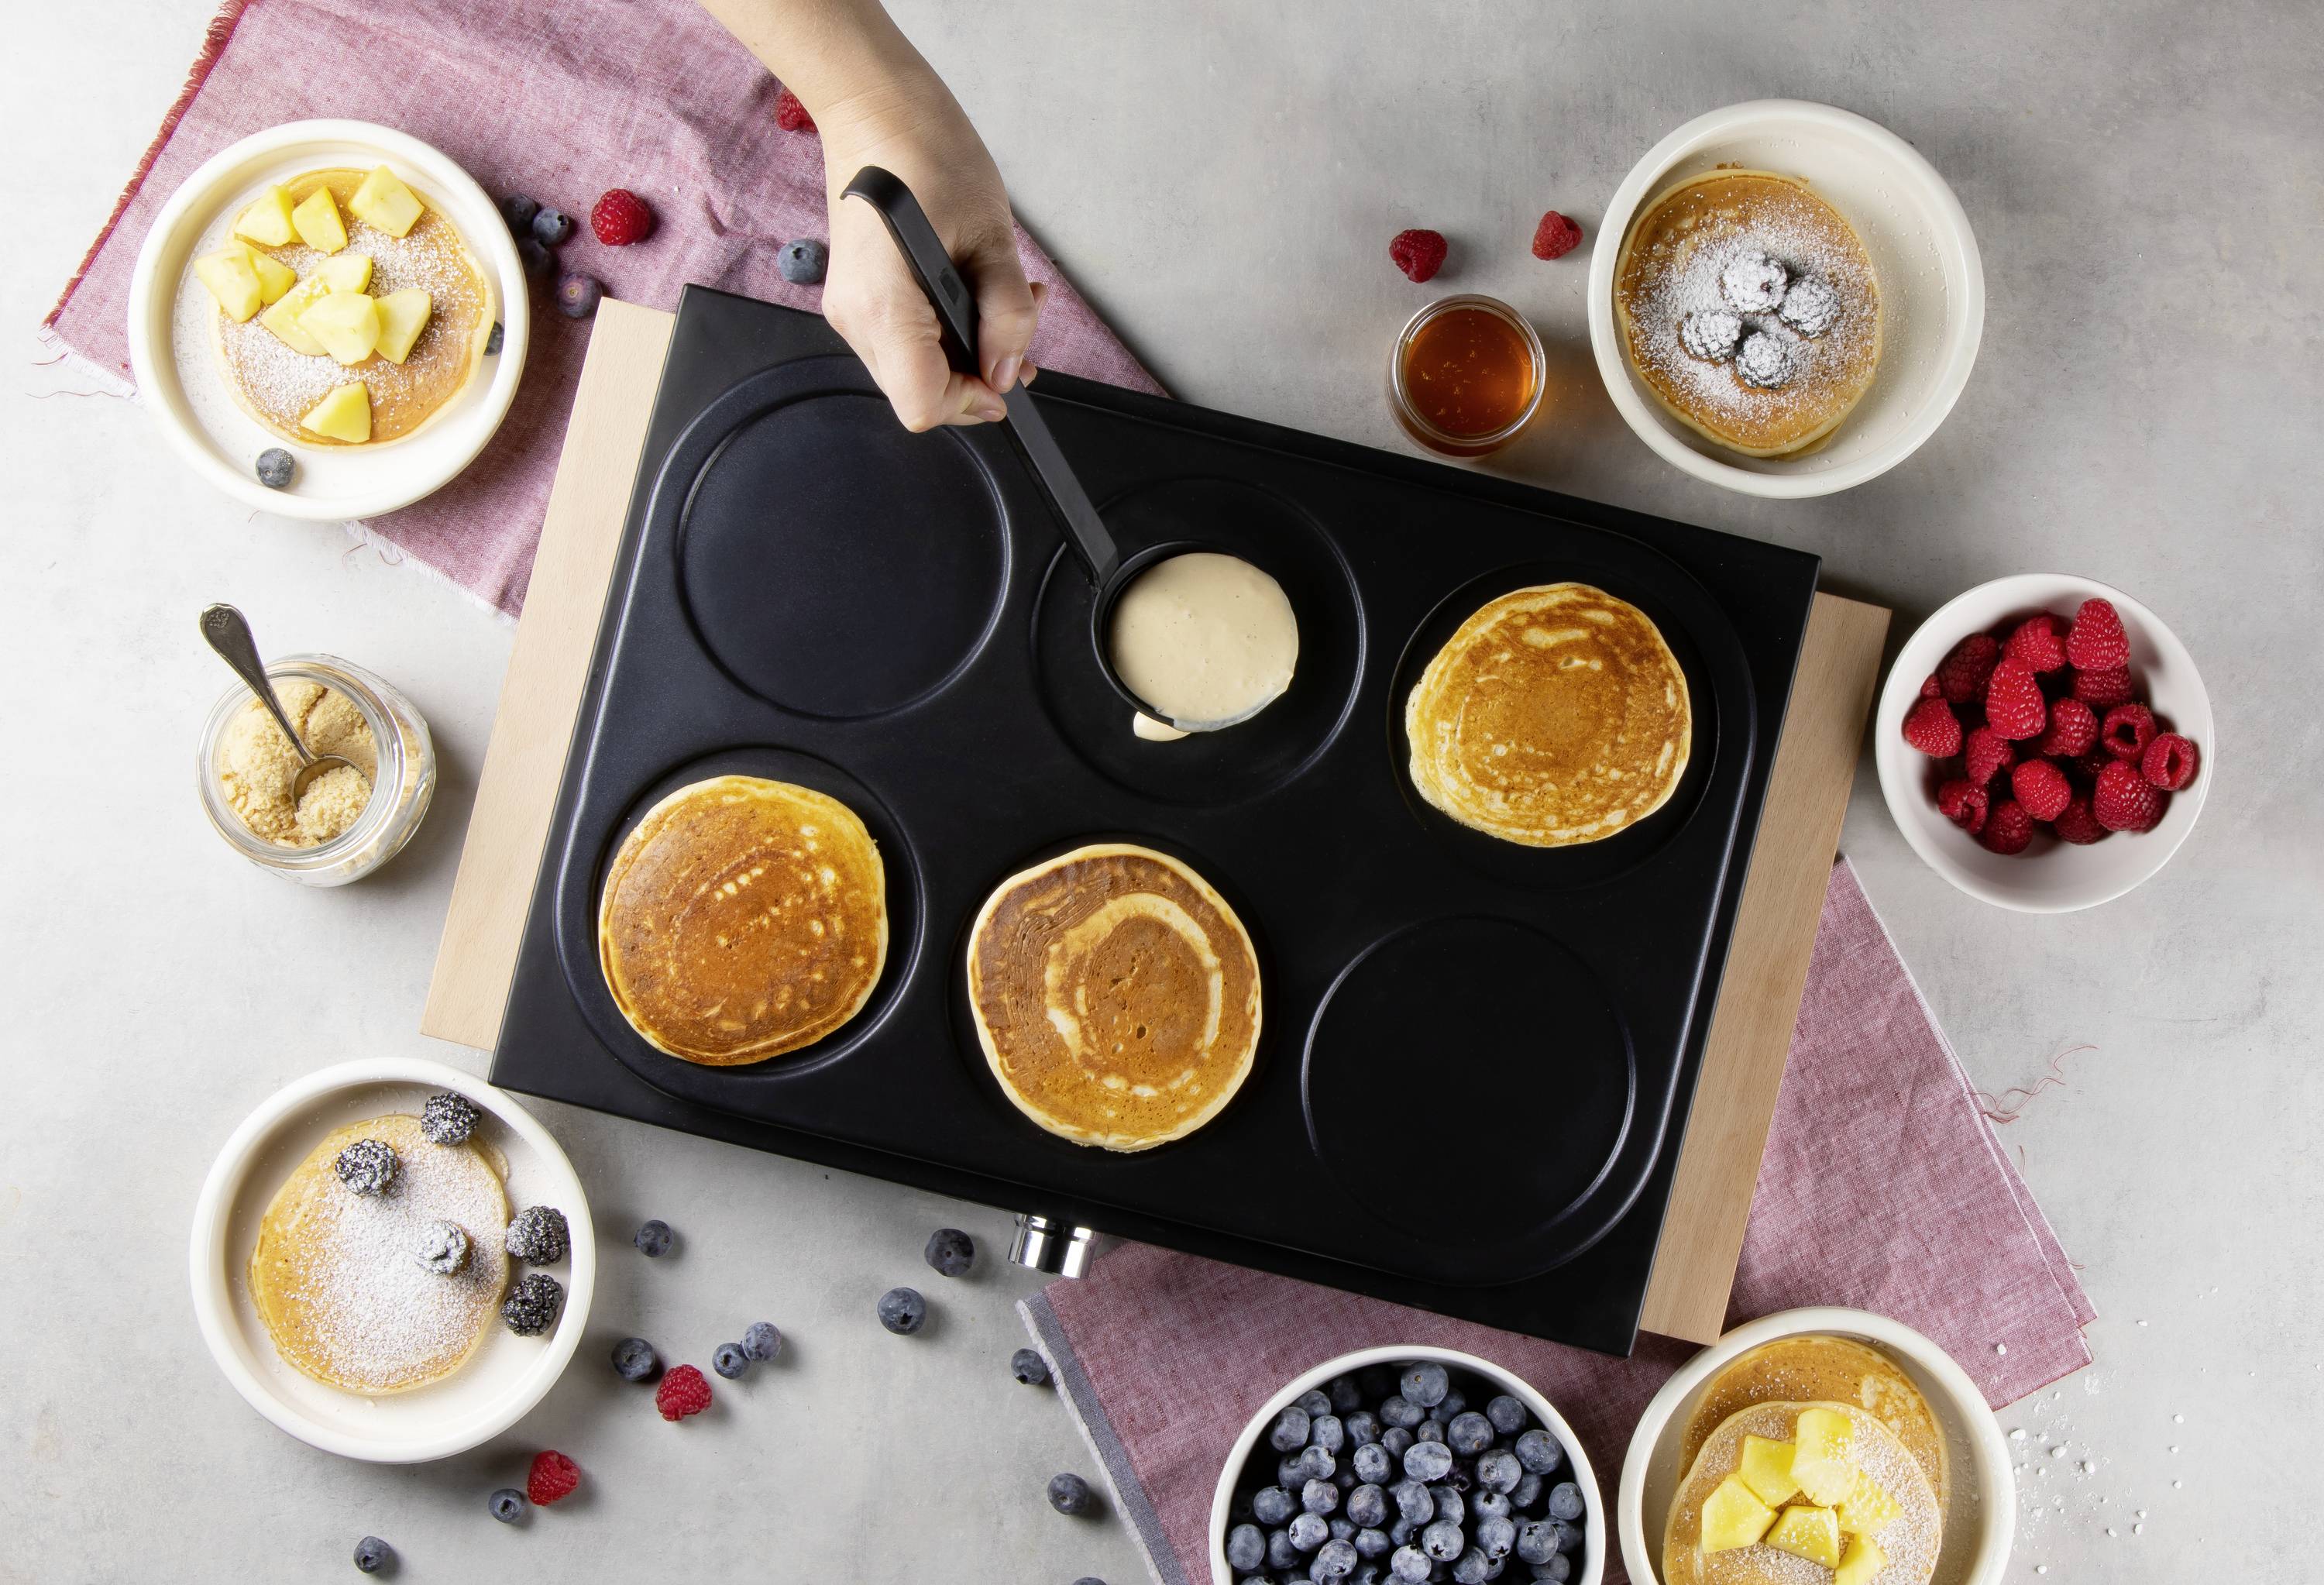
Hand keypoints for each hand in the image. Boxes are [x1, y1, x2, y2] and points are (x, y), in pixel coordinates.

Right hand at [817, 76, 1042, 429]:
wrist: (876, 110)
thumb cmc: (926, 154)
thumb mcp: (991, 237)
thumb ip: (1007, 314)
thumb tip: (1008, 369)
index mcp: (884, 306)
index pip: (923, 402)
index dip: (972, 400)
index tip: (1006, 374)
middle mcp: (856, 317)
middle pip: (919, 392)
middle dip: (976, 373)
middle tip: (1017, 335)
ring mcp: (851, 309)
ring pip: (914, 368)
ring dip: (964, 348)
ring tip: (1000, 299)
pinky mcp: (858, 298)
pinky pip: (904, 339)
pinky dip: (943, 329)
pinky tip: (968, 292)